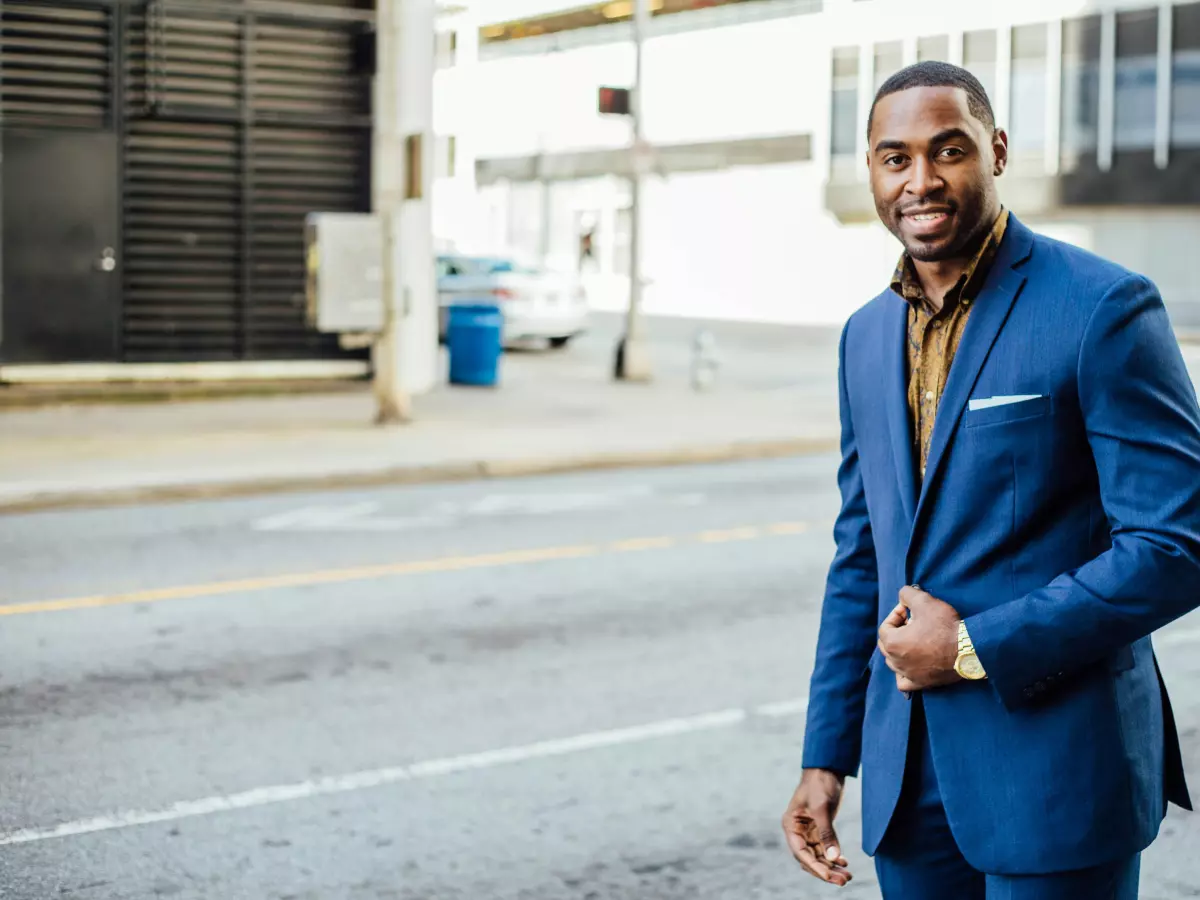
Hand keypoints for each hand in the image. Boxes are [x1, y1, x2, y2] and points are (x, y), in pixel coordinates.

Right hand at [782, 768, 851, 886]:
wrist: (827, 768)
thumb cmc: (820, 784)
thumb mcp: (822, 808)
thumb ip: (827, 834)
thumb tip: (834, 858)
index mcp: (791, 825)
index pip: (801, 853)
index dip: (816, 867)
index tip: (831, 876)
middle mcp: (797, 831)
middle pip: (809, 858)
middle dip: (825, 870)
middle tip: (844, 880)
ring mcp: (808, 831)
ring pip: (818, 856)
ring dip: (831, 866)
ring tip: (847, 876)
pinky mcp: (819, 828)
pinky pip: (825, 848)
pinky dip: (834, 856)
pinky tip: (845, 862)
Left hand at [878, 586, 961, 691]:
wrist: (969, 650)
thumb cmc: (945, 626)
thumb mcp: (924, 601)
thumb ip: (907, 594)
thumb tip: (902, 596)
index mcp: (892, 642)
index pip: (885, 626)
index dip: (896, 616)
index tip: (909, 611)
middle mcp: (896, 661)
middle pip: (887, 644)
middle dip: (897, 631)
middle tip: (914, 623)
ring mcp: (908, 674)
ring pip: (894, 662)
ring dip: (901, 649)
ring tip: (917, 640)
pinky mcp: (921, 683)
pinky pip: (903, 681)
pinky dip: (903, 674)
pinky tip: (911, 665)